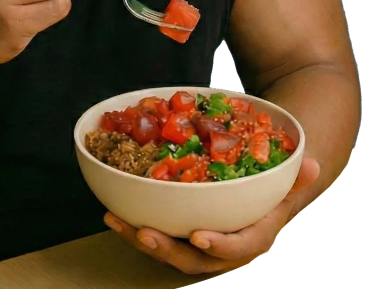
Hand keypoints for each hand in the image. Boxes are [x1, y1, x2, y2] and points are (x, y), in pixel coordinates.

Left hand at [104, 156, 319, 274]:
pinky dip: (133, 223)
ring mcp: (197, 240)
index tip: (199, 235)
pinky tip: (112, 209)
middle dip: (166, 249)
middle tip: (144, 231)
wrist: (259, 187)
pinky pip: (157, 231)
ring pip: (168, 249)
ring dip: (139, 237)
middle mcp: (222, 244)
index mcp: (252, 234)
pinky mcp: (178, 230)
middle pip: (193, 259)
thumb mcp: (287, 176)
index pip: (239, 249)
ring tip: (115, 219)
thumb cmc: (272, 182)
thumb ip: (296, 174)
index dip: (219, 245)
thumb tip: (311, 163)